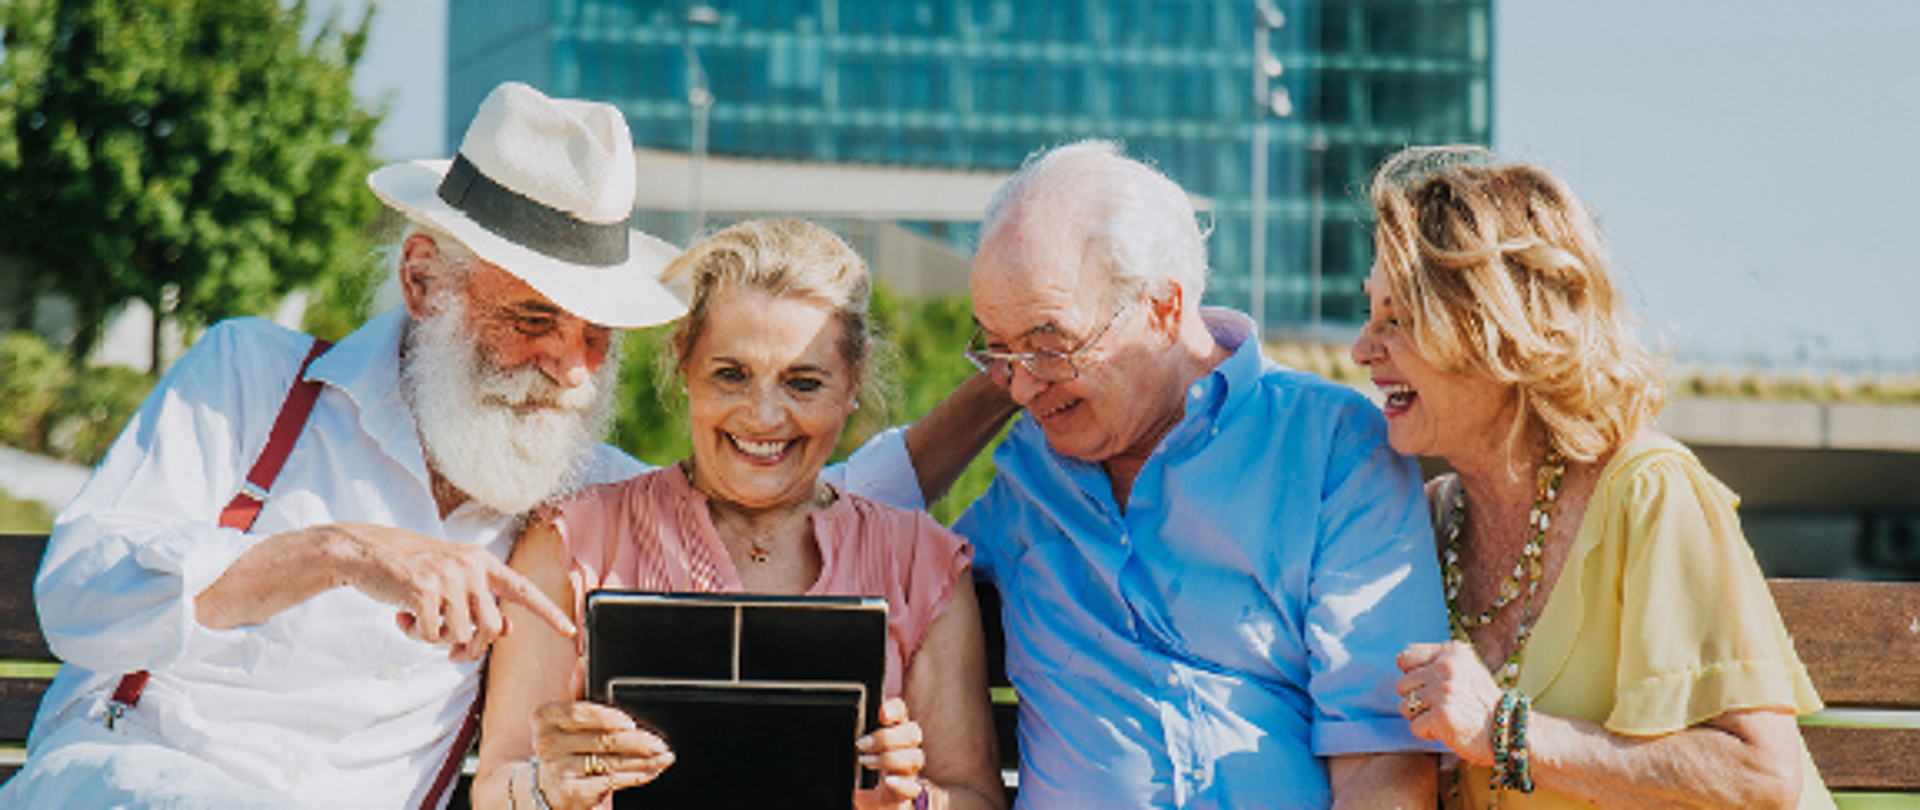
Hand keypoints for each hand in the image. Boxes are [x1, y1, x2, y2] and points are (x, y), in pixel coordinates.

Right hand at [332, 522, 576, 660]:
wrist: (366, 551)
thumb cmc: (411, 567)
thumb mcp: (452, 578)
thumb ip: (481, 600)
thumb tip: (509, 629)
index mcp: (481, 562)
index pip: (523, 589)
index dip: (548, 612)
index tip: (569, 630)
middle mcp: (471, 567)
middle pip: (491, 628)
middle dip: (471, 644)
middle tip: (447, 642)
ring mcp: (448, 578)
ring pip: (460, 635)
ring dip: (437, 637)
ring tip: (418, 616)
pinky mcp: (423, 591)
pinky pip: (430, 635)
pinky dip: (414, 633)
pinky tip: (402, 614)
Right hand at [531, 701, 673, 809]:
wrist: (549, 788)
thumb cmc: (565, 746)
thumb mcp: (566, 718)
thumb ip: (578, 691)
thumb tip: (583, 662)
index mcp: (545, 716)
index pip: (579, 712)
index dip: (607, 717)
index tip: (630, 722)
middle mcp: (546, 743)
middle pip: (601, 739)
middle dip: (637, 741)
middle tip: (659, 742)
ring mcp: (556, 769)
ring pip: (610, 762)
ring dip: (643, 760)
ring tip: (663, 756)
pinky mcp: (569, 791)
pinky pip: (610, 781)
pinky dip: (635, 776)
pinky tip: (650, 771)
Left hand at [855, 698, 927, 809]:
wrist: (876, 806)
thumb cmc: (865, 777)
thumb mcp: (854, 758)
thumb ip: (851, 748)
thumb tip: (831, 748)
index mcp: (893, 733)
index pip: (901, 713)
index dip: (895, 709)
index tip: (882, 714)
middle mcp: (905, 749)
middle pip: (912, 733)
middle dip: (887, 737)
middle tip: (862, 745)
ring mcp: (909, 771)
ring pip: (915, 757)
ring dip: (889, 759)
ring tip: (867, 763)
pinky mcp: (908, 793)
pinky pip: (913, 787)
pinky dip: (901, 783)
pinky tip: (889, 782)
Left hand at [1396, 641, 1504, 766]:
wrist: (1509, 732)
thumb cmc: (1483, 705)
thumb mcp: (1466, 671)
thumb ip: (1436, 663)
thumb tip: (1400, 660)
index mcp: (1452, 652)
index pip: (1406, 658)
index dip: (1413, 677)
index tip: (1430, 686)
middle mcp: (1447, 667)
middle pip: (1402, 684)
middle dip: (1416, 700)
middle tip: (1440, 707)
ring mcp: (1444, 690)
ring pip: (1405, 706)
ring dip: (1420, 717)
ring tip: (1443, 718)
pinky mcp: (1442, 714)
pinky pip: (1415, 726)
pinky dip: (1427, 733)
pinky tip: (1446, 730)